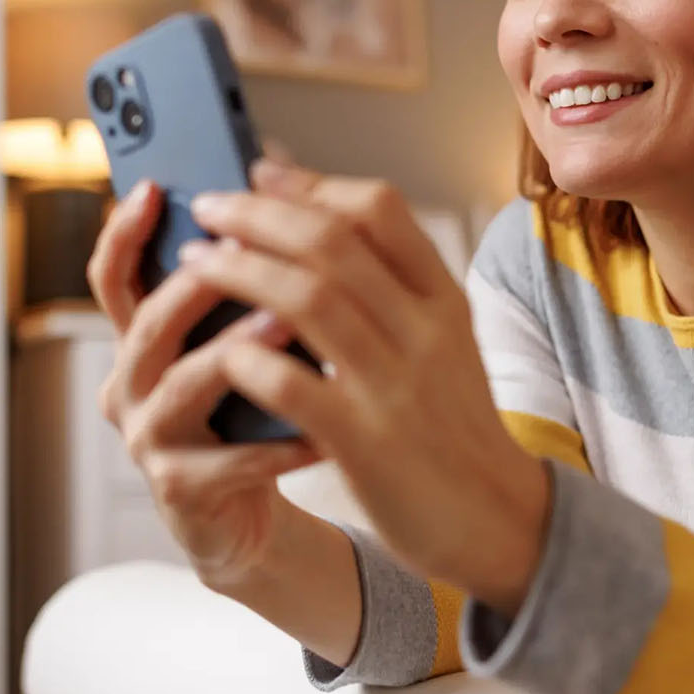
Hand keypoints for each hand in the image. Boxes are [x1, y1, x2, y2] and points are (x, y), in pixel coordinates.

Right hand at [88, 180, 322, 588]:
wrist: (251, 517)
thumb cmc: (251, 416)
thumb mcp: (242, 343)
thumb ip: (243, 285)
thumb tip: (273, 185)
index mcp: (142, 340)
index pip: (115, 277)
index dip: (124, 233)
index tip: (156, 189)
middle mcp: (131, 385)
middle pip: (149, 324)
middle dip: (197, 285)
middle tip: (248, 250)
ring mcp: (148, 438)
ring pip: (183, 385)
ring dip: (238, 350)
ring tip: (290, 323)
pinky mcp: (179, 491)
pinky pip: (230, 461)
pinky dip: (279, 442)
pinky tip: (322, 426)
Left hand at [180, 161, 551, 613]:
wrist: (498, 519)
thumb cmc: (452, 425)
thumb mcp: (444, 341)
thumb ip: (393, 286)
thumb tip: (318, 222)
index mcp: (443, 298)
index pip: (380, 208)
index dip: (310, 183)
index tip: (259, 174)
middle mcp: (423, 331)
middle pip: (331, 242)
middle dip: (256, 214)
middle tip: (207, 206)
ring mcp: (395, 387)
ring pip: (308, 299)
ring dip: (240, 270)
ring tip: (195, 261)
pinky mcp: (365, 444)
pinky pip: (295, 385)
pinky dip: (250, 358)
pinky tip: (220, 350)